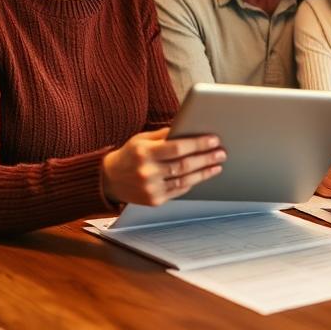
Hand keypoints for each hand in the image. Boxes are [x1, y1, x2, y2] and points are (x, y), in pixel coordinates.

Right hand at [101, 128, 225, 205]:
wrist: (109, 179)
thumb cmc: (129, 155)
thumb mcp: (142, 139)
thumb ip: (164, 135)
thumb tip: (190, 128)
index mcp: (144, 152)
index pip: (177, 148)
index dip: (198, 144)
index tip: (213, 140)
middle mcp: (147, 171)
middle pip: (184, 165)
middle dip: (206, 158)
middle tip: (221, 153)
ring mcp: (150, 188)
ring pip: (184, 180)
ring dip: (204, 172)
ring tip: (217, 165)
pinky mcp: (154, 200)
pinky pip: (179, 190)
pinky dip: (192, 182)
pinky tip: (202, 175)